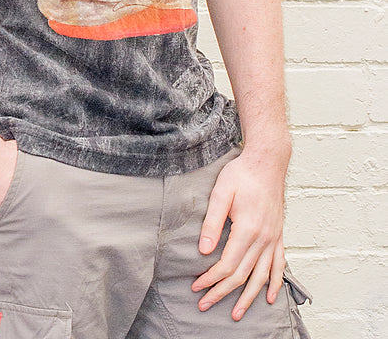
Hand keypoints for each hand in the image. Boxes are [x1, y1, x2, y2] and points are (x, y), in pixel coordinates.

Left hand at [192, 146, 287, 320]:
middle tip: (205, 305)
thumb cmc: (242, 174)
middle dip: (222, 292)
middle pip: (242, 275)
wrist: (267, 162)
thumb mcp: (220, 193)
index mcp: (247, 229)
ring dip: (248, 297)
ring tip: (237, 314)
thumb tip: (203, 250)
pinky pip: (279, 265)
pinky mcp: (278, 235)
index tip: (196, 287)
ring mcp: (274, 238)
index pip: (227, 264)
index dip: (211, 279)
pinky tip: (271, 297)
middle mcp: (263, 238)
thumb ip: (211, 223)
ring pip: (262, 276)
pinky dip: (275, 283)